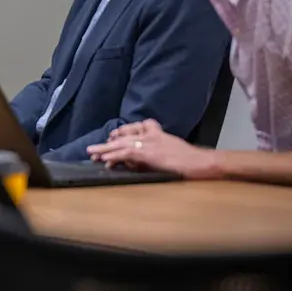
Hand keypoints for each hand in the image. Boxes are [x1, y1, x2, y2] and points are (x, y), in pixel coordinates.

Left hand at [86, 119, 219, 178]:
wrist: (199, 162)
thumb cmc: (189, 160)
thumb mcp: (169, 151)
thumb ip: (152, 154)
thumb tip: (134, 162)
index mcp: (157, 132)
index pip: (136, 128)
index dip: (122, 133)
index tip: (112, 137)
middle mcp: (151, 134)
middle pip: (124, 136)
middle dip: (108, 143)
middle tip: (93, 148)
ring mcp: (148, 142)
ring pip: (121, 144)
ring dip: (105, 149)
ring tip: (92, 153)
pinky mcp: (147, 152)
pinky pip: (126, 153)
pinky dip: (114, 156)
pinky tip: (105, 160)